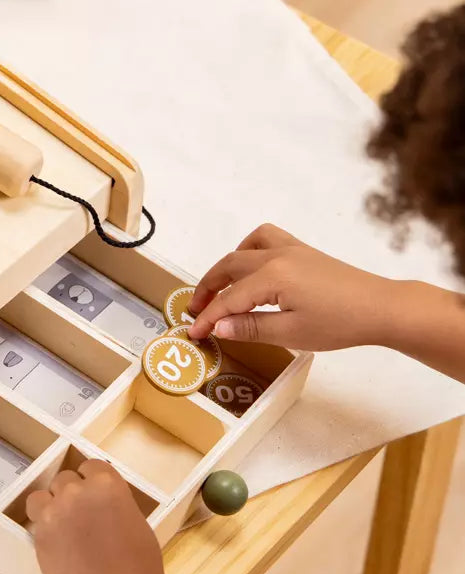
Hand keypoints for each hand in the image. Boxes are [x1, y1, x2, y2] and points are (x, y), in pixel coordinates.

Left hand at [26, 459, 166, 573]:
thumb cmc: (139, 564)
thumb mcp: (133, 519)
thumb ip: (112, 503)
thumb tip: (99, 505)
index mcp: (107, 483)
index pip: (90, 466)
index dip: (91, 480)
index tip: (92, 495)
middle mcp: (77, 491)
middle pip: (64, 479)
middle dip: (71, 494)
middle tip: (80, 517)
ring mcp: (55, 512)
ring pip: (42, 496)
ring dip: (50, 506)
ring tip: (60, 526)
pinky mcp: (39, 535)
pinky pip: (35, 521)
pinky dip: (43, 528)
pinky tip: (56, 543)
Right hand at [187, 223, 398, 350]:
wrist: (380, 307)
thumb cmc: (339, 323)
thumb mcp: (292, 333)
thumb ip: (250, 328)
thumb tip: (218, 328)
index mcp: (272, 276)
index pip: (229, 299)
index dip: (208, 318)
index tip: (194, 333)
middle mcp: (277, 255)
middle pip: (230, 266)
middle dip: (208, 288)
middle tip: (196, 312)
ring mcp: (292, 249)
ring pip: (246, 247)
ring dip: (227, 265)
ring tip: (221, 288)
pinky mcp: (304, 252)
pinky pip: (267, 239)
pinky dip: (250, 251)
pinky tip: (252, 271)